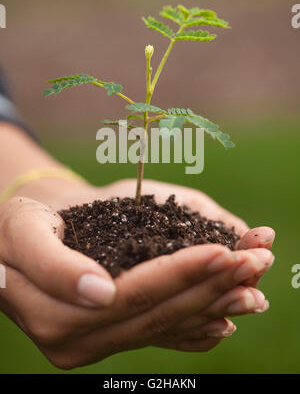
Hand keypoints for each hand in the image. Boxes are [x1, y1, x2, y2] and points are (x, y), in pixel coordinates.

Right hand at [0, 178, 273, 366]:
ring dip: (216, 302)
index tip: (225, 251)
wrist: (16, 242)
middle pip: (159, 312)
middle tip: (258, 261)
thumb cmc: (19, 226)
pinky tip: (229, 315)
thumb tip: (101, 294)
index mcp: (57, 316)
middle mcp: (81, 340)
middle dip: (212, 286)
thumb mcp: (22, 232)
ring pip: (167, 325)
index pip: (133, 294)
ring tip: (256, 280)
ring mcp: (99, 343)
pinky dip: (198, 323)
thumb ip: (53, 266)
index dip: (180, 273)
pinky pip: (160, 333)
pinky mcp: (112, 335)